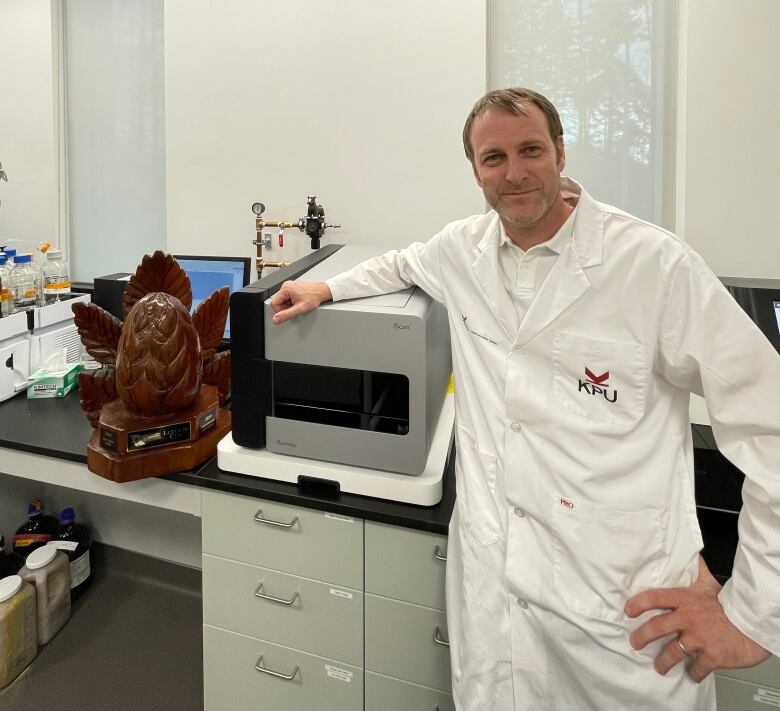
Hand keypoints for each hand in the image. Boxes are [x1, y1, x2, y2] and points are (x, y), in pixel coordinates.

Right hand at [270, 281, 331, 323]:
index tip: (289, 311)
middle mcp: (286, 285)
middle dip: (285, 307)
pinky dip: (292, 302)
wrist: (322, 292)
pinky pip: (287, 297)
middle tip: (296, 307)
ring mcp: (289, 286)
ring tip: (298, 304)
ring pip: (283, 300)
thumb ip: (286, 314)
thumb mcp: (300, 309)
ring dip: (289, 305)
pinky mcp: (292, 288)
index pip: (274, 303)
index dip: (280, 311)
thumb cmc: (313, 297)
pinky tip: (299, 302)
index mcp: (285, 288)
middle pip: (278, 302)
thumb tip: (276, 319)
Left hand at [625, 556, 769, 681]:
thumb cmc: (733, 602)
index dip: (639, 603)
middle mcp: (689, 619)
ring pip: (673, 652)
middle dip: (642, 636)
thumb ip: (699, 573)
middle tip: (634, 642)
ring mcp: (700, 638)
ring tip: (659, 667)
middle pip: (657, 627)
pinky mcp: (712, 656)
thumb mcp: (711, 584)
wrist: (756, 620)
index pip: (655, 598)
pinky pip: (697, 668)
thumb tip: (697, 556)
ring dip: (663, 661)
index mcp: (686, 599)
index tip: (628, 609)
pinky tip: (692, 674)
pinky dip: (694, 673)